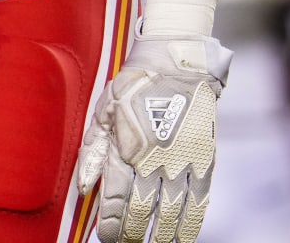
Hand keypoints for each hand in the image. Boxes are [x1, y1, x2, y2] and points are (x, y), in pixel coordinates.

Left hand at [74, 34, 232, 242]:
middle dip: (132, 234)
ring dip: (160, 235)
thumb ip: (92, 152)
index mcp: (127, 148)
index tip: (106, 236)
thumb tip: (84, 188)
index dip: (110, 226)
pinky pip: (198, 202)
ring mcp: (182, 162)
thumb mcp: (103, 111)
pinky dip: (190, 224)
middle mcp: (155, 160)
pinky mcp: (204, 160)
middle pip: (141, 212)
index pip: (116, 201)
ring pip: (171, 213)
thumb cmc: (135, 85)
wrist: (177, 63)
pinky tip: (181, 235)